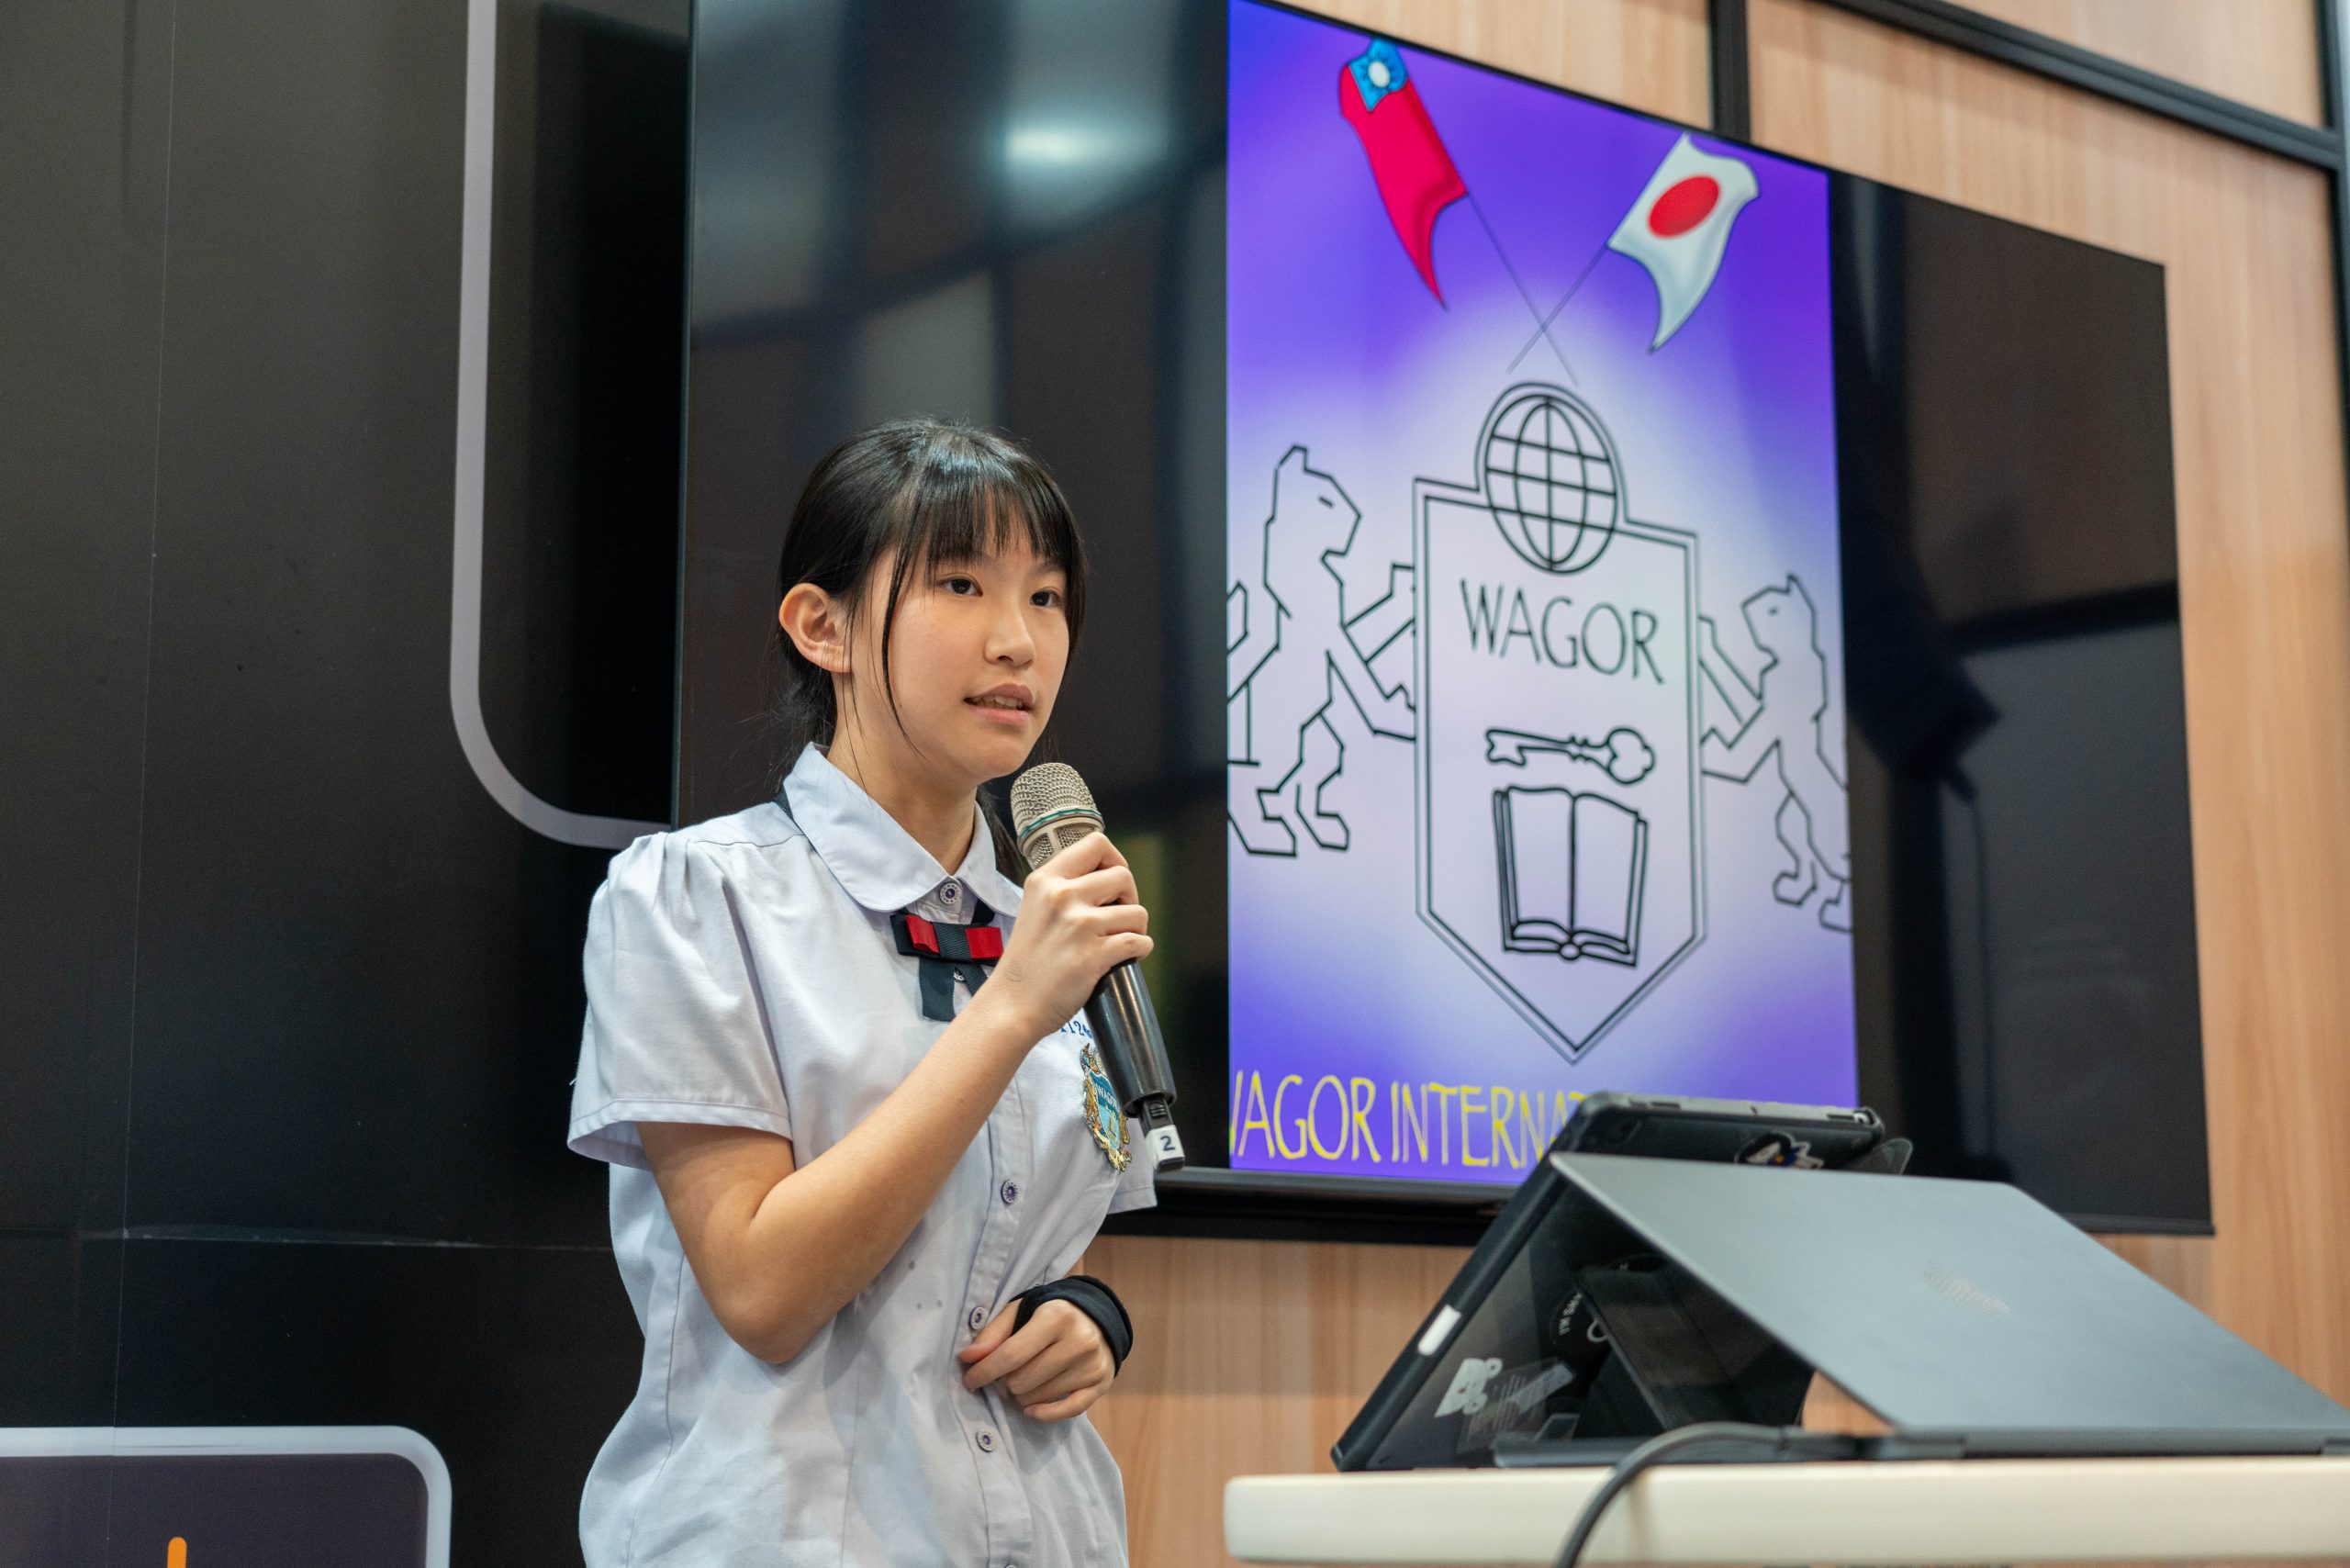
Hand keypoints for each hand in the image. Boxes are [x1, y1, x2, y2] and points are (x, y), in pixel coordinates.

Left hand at [957, 1299, 1116, 1421]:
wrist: (1098, 1319)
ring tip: (1027, 1378)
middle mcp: (1079, 1341)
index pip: (1012, 1354)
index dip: (985, 1371)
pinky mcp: (1101, 1385)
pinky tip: (1030, 1409)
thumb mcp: (1021, 1311)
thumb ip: (994, 1333)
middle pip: (1023, 1380)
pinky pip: (1067, 1411)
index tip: (969, 1380)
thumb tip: (968, 1358)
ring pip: (1039, 1397)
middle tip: (1008, 1373)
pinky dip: (1045, 1414)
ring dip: (1024, 1394)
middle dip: (1007, 1381)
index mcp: (1056, 1317)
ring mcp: (1092, 1365)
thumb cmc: (1051, 1315)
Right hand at [983, 831, 1150, 1041]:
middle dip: (1129, 898)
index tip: (1111, 885)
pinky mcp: (1093, 955)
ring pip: (1137, 911)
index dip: (1114, 861)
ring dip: (1135, 929)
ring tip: (1118, 943)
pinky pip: (1139, 942)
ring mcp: (1079, 925)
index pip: (1096, 843)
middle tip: (1117, 919)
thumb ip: (1063, 889)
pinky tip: (1124, 958)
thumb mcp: (1035, 908)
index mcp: (1046, 880)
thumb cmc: (1026, 962)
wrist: (1012, 1005)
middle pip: (1123, 875)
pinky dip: (1140, 950)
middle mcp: (1062, 896)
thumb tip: (1105, 880)